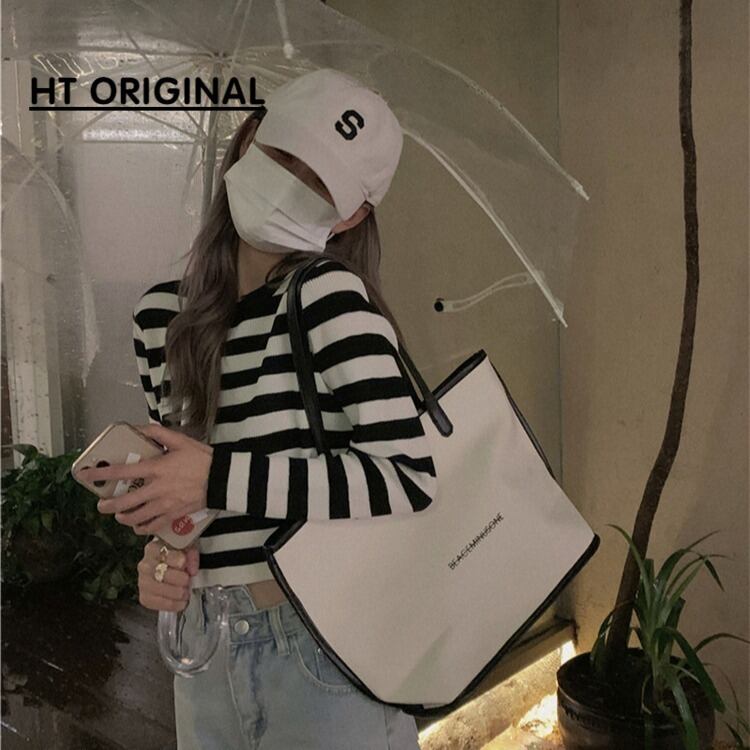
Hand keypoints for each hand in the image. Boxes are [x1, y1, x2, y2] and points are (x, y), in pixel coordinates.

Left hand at [79, 424, 213, 535]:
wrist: (222, 478)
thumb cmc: (202, 458)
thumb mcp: (181, 440)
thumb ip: (158, 434)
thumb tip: (140, 427)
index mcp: (157, 468)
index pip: (123, 472)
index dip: (102, 473)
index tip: (86, 475)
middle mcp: (157, 489)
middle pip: (125, 502)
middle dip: (108, 505)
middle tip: (101, 505)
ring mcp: (165, 505)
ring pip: (137, 518)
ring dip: (123, 518)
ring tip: (118, 515)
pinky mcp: (175, 515)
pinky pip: (154, 527)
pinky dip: (142, 529)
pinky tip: (137, 527)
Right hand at [138, 538, 199, 611]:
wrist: (170, 566)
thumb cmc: (178, 555)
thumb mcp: (188, 548)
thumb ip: (192, 555)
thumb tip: (192, 570)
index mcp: (154, 549)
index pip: (163, 554)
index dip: (174, 559)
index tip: (183, 563)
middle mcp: (145, 565)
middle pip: (160, 573)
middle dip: (178, 579)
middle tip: (188, 581)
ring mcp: (143, 582)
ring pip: (157, 589)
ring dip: (175, 593)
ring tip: (186, 593)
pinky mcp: (144, 597)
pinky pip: (155, 603)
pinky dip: (171, 604)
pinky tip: (181, 602)